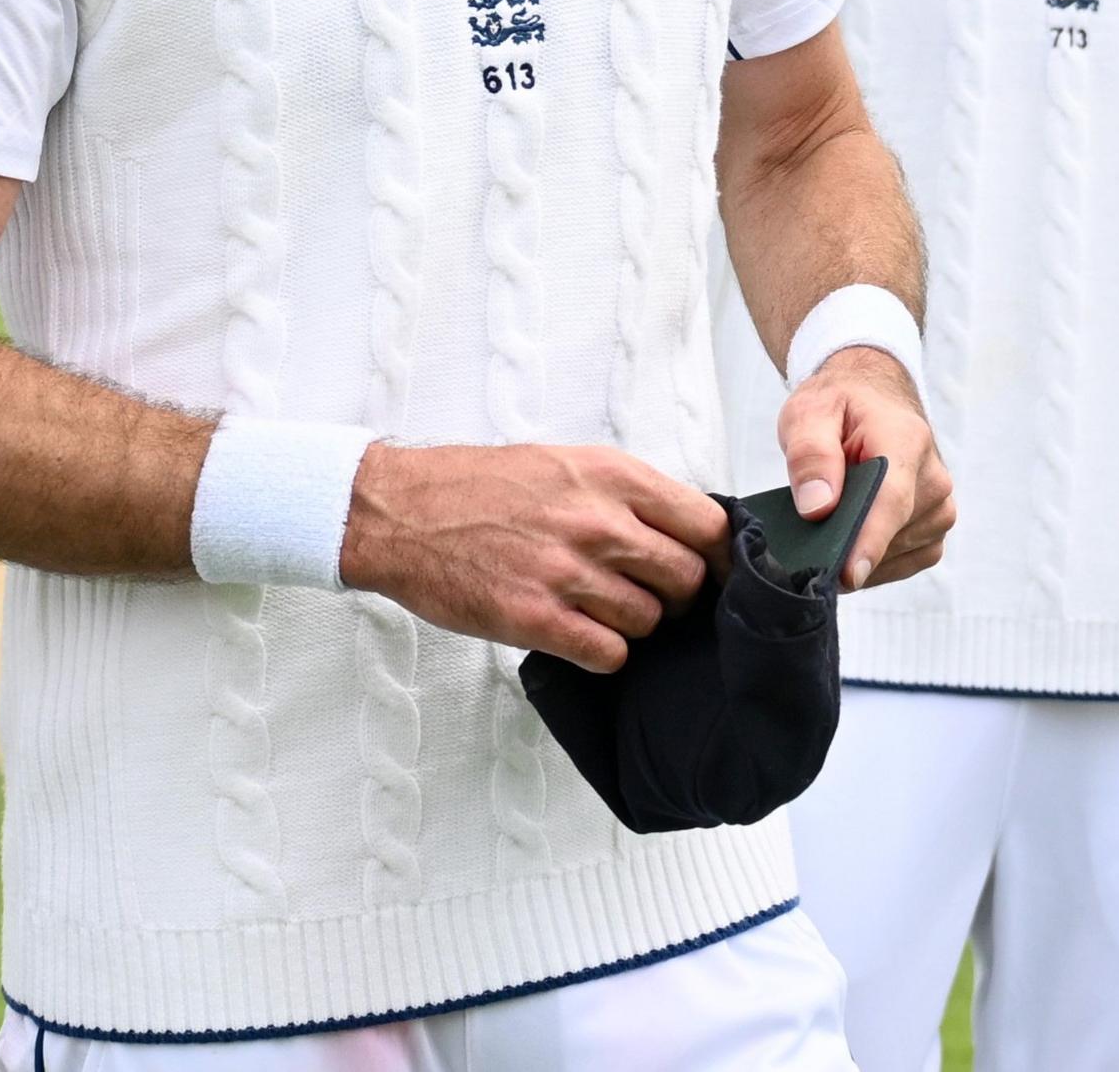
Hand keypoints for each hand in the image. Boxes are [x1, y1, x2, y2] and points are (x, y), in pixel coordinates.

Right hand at [340, 441, 728, 671]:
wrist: (398, 512)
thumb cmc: (476, 486)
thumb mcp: (560, 463)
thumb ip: (622, 493)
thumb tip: (683, 532)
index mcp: (608, 475)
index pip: (707, 524)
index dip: (720, 557)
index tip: (713, 572)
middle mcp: (595, 520)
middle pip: (686, 578)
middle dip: (675, 595)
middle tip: (647, 595)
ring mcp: (565, 571)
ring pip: (648, 620)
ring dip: (633, 625)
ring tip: (597, 610)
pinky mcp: (535, 618)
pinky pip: (609, 654)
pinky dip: (603, 653)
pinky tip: (578, 635)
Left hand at [778, 345, 952, 589]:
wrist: (871, 399)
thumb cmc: (838, 406)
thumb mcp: (808, 413)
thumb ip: (810, 455)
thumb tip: (817, 508)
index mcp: (905, 440)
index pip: (891, 499)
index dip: (869, 540)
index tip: (848, 575)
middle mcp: (934, 478)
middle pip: (890, 532)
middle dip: (847, 547)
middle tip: (804, 544)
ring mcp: (940, 508)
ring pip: (896, 554)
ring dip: (858, 554)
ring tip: (826, 531)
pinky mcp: (934, 530)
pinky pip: (904, 563)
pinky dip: (874, 563)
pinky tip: (848, 545)